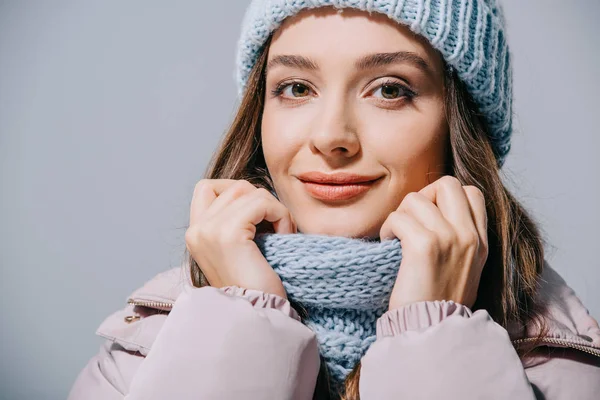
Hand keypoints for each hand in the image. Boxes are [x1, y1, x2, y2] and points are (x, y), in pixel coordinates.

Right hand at [185, 179, 295, 298]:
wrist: (258, 317)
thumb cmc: (256, 287)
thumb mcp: (239, 248)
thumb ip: (237, 220)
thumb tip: (257, 193)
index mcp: (195, 234)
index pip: (207, 187)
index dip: (237, 192)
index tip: (257, 217)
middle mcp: (196, 230)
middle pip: (235, 186)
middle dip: (261, 201)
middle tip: (275, 228)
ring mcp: (209, 230)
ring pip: (249, 191)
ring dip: (274, 208)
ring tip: (280, 234)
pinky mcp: (228, 234)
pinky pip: (262, 202)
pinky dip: (280, 215)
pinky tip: (283, 237)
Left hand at [380, 176, 487, 309]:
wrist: (431, 331)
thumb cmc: (438, 302)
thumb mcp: (464, 267)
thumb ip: (457, 238)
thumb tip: (432, 209)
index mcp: (482, 241)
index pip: (472, 192)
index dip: (445, 196)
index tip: (429, 217)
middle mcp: (470, 236)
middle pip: (447, 184)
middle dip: (423, 195)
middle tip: (411, 221)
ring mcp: (450, 238)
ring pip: (416, 199)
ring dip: (399, 215)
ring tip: (396, 237)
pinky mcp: (424, 246)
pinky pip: (399, 217)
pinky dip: (388, 228)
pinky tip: (388, 244)